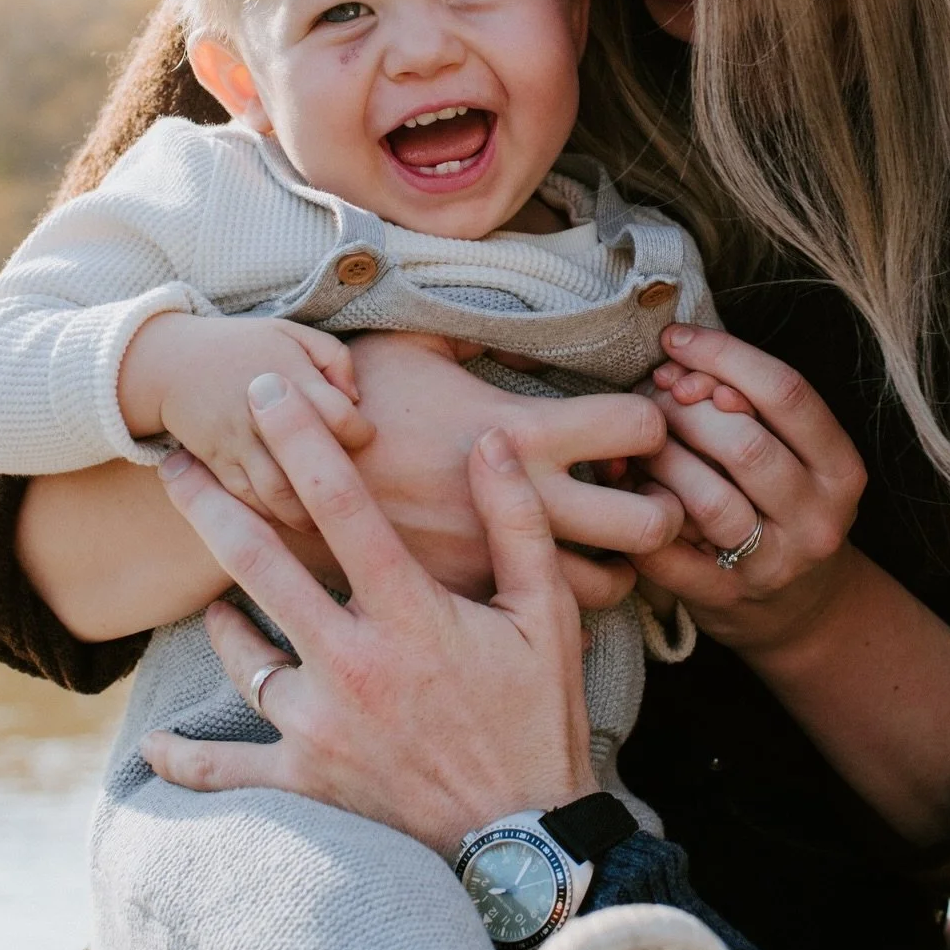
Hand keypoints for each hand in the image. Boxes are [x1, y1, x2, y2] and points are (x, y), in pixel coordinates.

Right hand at [118, 313, 374, 530]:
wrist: (172, 363)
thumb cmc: (246, 347)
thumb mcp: (293, 334)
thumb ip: (335, 358)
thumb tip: (356, 398)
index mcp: (289, 378)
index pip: (340, 417)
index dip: (361, 433)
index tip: (363, 437)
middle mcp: (263, 415)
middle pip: (309, 466)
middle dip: (337, 487)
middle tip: (353, 496)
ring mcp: (237, 442)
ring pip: (277, 494)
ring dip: (307, 515)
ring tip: (327, 520)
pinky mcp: (215, 463)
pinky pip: (246, 501)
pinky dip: (271, 517)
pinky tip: (290, 517)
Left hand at [141, 373, 597, 855]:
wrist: (526, 836)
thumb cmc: (539, 717)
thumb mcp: (544, 615)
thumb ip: (517, 523)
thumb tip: (490, 442)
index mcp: (410, 613)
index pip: (342, 505)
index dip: (300, 440)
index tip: (265, 392)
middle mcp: (351, 661)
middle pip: (258, 565)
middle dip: (210, 502)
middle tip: (171, 460)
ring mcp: (320, 724)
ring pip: (239, 655)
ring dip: (216, 617)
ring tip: (203, 593)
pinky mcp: (307, 779)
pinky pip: (230, 769)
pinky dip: (190, 761)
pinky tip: (157, 750)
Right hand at [340, 331, 681, 609]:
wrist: (281, 489)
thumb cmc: (352, 403)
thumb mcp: (412, 343)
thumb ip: (474, 333)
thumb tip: (516, 332)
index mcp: (521, 431)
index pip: (640, 427)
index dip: (652, 419)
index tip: (635, 421)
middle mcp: (525, 505)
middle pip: (651, 523)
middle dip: (668, 505)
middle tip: (646, 490)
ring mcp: (504, 562)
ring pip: (615, 585)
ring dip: (623, 560)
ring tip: (603, 536)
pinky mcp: (476, 602)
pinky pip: (552, 617)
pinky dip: (569, 598)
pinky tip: (551, 569)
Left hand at [631, 325, 867, 657]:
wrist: (799, 610)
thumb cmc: (782, 508)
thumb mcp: (793, 454)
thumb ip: (748, 405)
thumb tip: (678, 363)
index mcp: (840, 468)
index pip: (785, 392)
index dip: (723, 355)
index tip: (675, 339)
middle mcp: (818, 517)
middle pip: (743, 443)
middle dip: (683, 407)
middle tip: (651, 393)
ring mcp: (774, 564)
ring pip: (706, 499)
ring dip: (659, 458)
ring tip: (637, 441)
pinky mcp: (728, 599)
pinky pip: (670, 555)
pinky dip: (641, 513)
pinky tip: (628, 488)